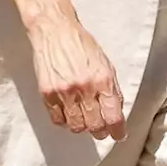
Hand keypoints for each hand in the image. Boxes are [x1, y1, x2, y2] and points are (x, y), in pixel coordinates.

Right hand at [25, 0, 125, 138]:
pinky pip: (58, 120)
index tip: (118, 135)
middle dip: (100, 131)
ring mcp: (64, 92)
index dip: (118, 131)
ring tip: (83, 119)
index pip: (113, 117)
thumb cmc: (82, 45)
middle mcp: (85, 88)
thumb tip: (116, 114)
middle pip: (95, 126)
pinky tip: (68, 113)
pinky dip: (65, 121)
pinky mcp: (47, 93)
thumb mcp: (106, 64)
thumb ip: (111, 89)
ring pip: (76, 127)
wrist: (54, 30)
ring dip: (82, 127)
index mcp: (103, 80)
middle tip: (100, 129)